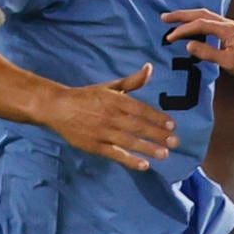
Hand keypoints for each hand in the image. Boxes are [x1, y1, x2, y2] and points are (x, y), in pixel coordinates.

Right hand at [42, 64, 177, 171]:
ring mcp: (102, 132)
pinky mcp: (94, 145)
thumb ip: (132, 81)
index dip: (157, 117)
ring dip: (148, 148)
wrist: (56, 107)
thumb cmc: (87, 97)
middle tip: (176, 142)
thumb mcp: (110, 87)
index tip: (172, 125)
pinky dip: (129, 160)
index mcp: (115, 100)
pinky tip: (144, 165)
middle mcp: (110, 116)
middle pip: (138, 126)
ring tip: (165, 154)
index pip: (141, 110)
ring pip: (129, 141)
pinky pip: (115, 154)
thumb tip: (150, 67)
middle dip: (158, 135)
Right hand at [162, 8, 233, 82]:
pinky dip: (200, 22)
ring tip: (175, 20)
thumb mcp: (229, 62)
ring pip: (208, 16)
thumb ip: (208, 53)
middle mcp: (230, 24)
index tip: (170, 37)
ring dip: (191, 17)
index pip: (200, 24)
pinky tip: (196, 28)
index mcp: (228, 29)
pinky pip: (213, 22)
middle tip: (165, 17)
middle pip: (202, 14)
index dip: (183, 29)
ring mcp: (233, 27)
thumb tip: (189, 45)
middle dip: (182, 15)